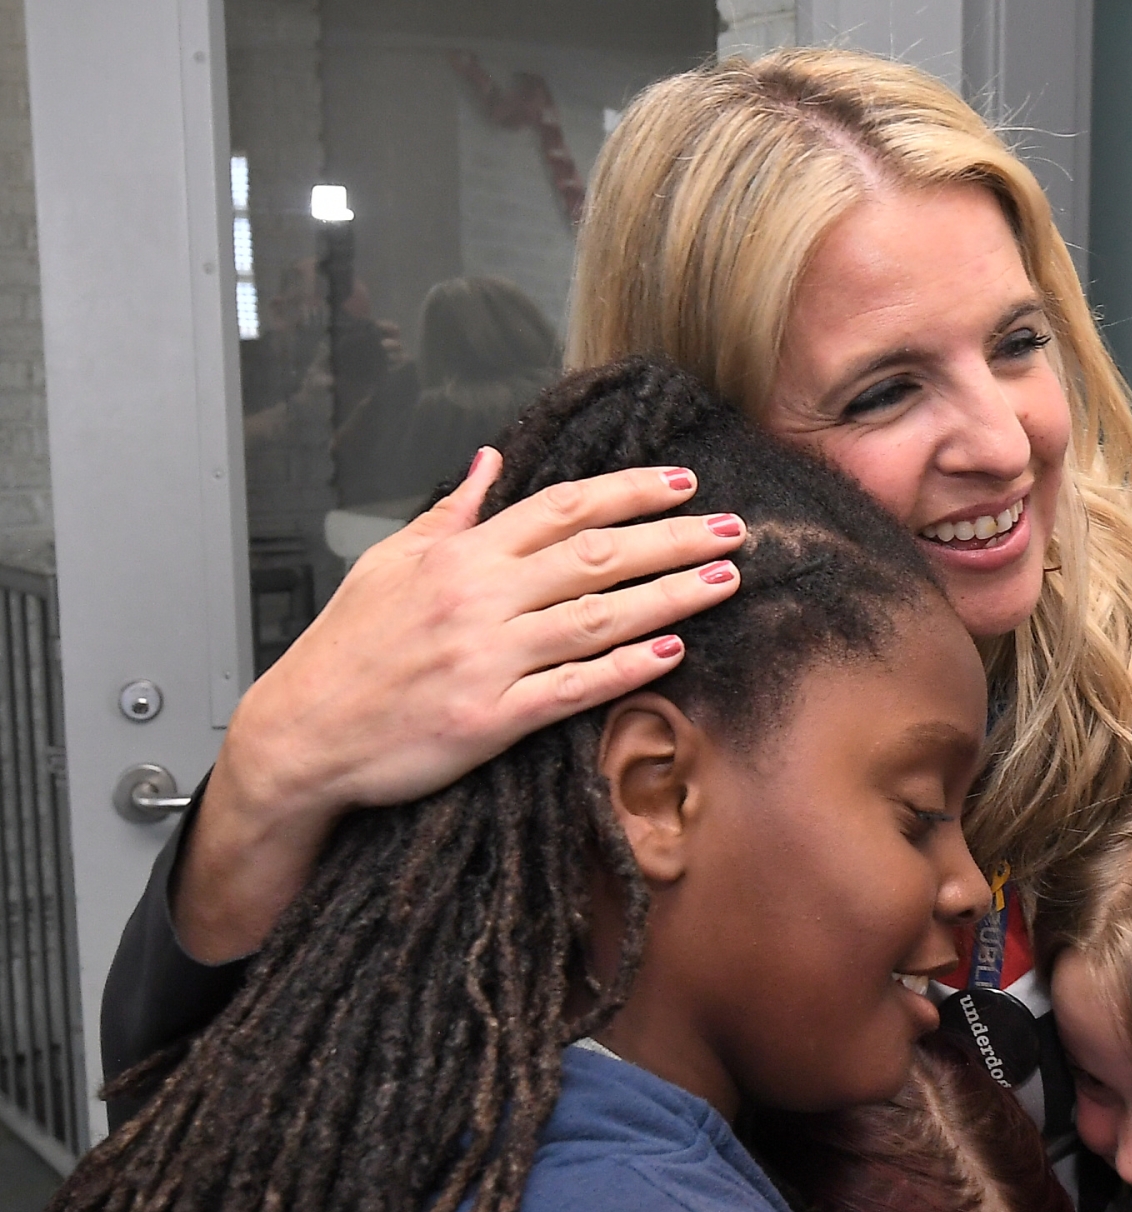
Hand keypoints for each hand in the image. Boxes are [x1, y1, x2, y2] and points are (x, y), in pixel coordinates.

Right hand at [174, 447, 745, 961]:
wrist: (300, 734)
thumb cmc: (345, 649)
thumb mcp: (387, 563)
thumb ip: (448, 513)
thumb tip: (488, 462)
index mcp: (459, 556)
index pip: (562, 507)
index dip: (629, 492)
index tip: (684, 484)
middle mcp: (478, 599)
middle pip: (595, 555)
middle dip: (671, 537)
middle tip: (735, 528)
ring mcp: (486, 658)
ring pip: (595, 616)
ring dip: (668, 595)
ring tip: (724, 580)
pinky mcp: (488, 718)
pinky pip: (571, 687)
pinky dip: (623, 667)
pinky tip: (671, 651)